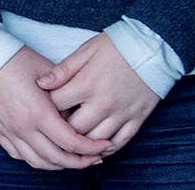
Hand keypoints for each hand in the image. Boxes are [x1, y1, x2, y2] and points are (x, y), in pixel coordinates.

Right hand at [0, 49, 114, 169]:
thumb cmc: (13, 58)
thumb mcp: (46, 70)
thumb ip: (64, 91)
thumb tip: (78, 108)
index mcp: (38, 112)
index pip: (71, 142)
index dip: (91, 148)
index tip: (104, 146)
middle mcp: (23, 127)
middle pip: (57, 158)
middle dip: (80, 162)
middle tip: (95, 159)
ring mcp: (9, 132)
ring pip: (38, 162)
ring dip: (59, 165)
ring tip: (73, 160)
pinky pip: (19, 156)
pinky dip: (36, 160)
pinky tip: (47, 155)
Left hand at [35, 34, 156, 149]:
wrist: (153, 47)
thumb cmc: (117, 46)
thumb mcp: (86, 50)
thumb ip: (63, 69)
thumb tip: (40, 83)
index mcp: (86, 84)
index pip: (56, 106)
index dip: (47, 107)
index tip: (46, 106)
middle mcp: (103, 103)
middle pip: (73, 129)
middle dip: (62, 129)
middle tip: (58, 127)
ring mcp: (121, 113)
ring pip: (95, 141)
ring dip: (83, 142)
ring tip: (75, 139)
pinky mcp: (137, 119)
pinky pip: (120, 142)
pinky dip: (107, 148)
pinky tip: (98, 147)